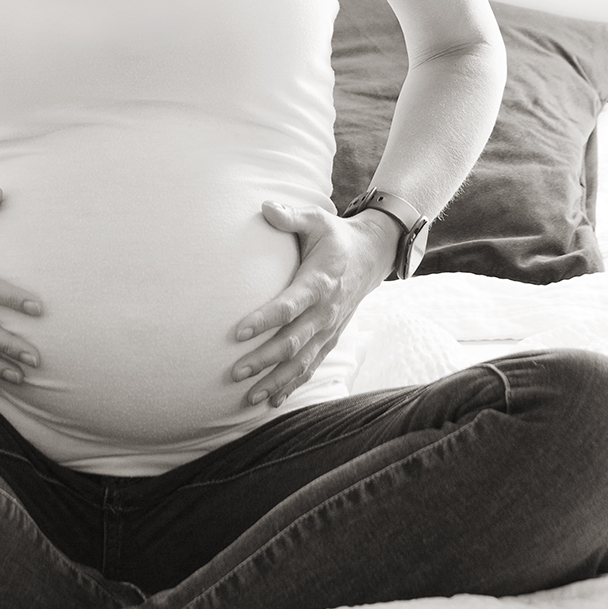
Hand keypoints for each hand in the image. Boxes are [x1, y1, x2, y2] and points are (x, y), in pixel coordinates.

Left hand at [231, 203, 396, 408]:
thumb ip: (291, 216)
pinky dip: (293, 385)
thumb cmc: (335, 237)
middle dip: (264, 360)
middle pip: (293, 342)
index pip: (289, 306)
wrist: (371, 256)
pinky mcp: (330, 339)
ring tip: (248, 398)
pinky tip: (272, 401)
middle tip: (235, 371)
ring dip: (275, 381)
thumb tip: (265, 207)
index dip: (264, 320)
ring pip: (302, 362)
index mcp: (319, 283)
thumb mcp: (316, 220)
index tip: (237, 331)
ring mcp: (330, 329)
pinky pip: (311, 366)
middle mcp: (326, 312)